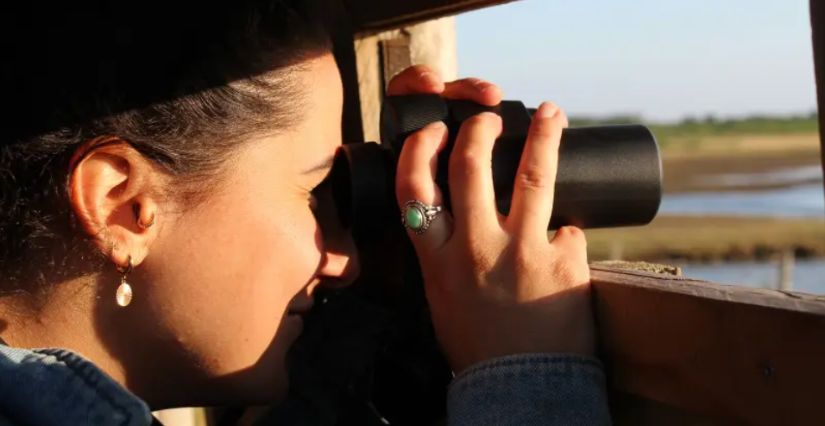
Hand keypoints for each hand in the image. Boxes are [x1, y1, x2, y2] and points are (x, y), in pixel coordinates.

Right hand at [390, 67, 595, 373]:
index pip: (414, 187)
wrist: (520, 390)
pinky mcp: (563, 261)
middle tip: (489, 117)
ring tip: (552, 113)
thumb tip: (464, 226)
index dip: (420, 148)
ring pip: (532, 174)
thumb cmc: (479, 348)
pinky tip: (569, 244)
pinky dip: (569, 232)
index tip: (433, 130)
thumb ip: (449, 258)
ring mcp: (521, 250)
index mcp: (438, 258)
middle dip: (479, 128)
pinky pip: (570, 229)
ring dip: (543, 135)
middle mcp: (475, 247)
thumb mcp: (444, 298)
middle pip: (470, 165)